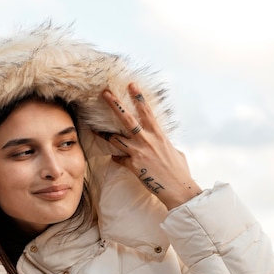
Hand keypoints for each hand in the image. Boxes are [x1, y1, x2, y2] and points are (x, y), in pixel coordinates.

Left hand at [98, 83, 201, 209]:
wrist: (178, 189)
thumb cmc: (180, 172)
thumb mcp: (175, 152)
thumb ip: (164, 144)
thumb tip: (162, 143)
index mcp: (159, 135)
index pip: (147, 111)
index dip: (138, 97)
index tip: (130, 84)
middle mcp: (147, 140)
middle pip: (127, 119)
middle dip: (115, 105)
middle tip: (104, 93)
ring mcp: (138, 152)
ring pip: (116, 139)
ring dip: (104, 134)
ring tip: (93, 128)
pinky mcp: (133, 165)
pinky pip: (119, 159)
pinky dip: (116, 158)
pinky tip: (113, 157)